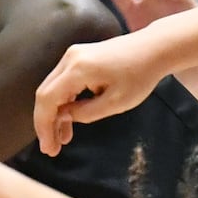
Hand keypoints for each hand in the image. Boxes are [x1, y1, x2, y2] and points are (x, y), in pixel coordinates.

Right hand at [32, 33, 167, 154]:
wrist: (153, 49)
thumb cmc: (140, 75)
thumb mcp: (115, 103)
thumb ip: (85, 113)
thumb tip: (63, 117)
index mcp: (78, 69)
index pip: (48, 99)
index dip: (44, 126)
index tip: (48, 148)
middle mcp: (71, 59)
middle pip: (45, 94)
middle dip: (46, 123)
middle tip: (52, 149)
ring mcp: (73, 56)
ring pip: (52, 89)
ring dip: (55, 114)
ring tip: (63, 139)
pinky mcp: (79, 58)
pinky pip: (63, 83)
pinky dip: (63, 102)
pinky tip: (69, 120)